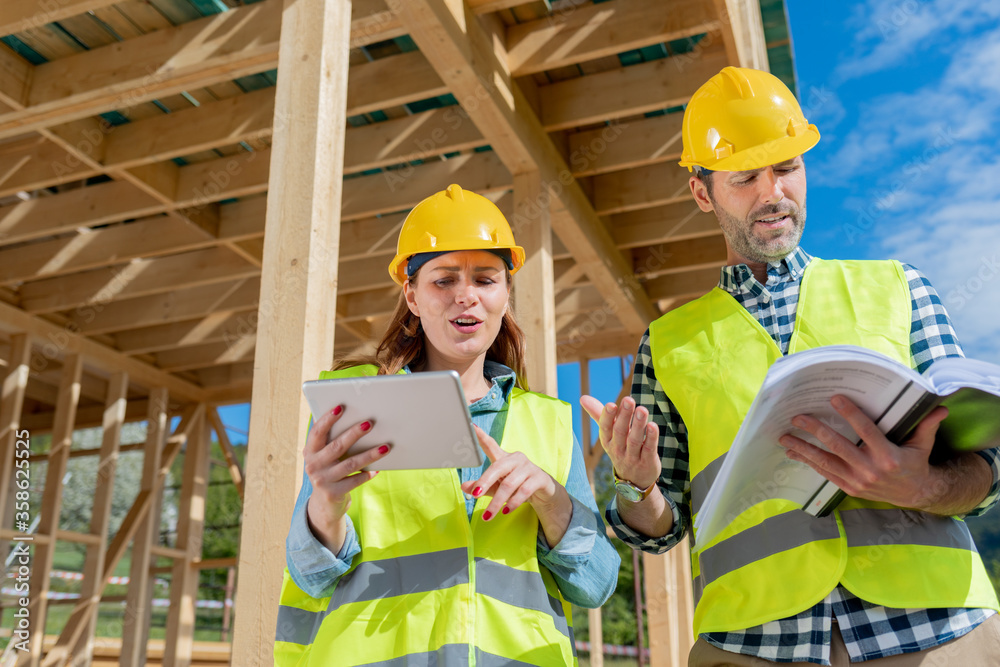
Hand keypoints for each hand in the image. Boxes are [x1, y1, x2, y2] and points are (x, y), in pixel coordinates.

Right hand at [304, 406, 391, 547]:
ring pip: (350, 464)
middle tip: (370, 423)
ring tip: (385, 447)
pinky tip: (377, 469)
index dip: (328, 419)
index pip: (317, 432)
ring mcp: (322, 481)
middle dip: (354, 433)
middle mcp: (313, 465)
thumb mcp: (326, 457)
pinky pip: (355, 481)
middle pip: (337, 446)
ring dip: (370, 454)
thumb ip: (333, 441)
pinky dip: (368, 474)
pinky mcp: (333, 494)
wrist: (325, 504)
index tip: (341, 407)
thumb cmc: (330, 471)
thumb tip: (359, 421)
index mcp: (310, 451)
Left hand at [460, 425, 570, 530]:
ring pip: (509, 484)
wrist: (544, 493)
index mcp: (504, 458)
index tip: (471, 427)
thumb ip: (482, 487)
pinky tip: (506, 510)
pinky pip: (524, 490)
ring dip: (497, 501)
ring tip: (488, 515)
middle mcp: (516, 459)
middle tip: (475, 495)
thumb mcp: (497, 487)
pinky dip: (513, 502)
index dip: (481, 437)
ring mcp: (529, 467)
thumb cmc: (517, 486)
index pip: (490, 445)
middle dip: (484, 482)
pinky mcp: (540, 478)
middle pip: (497, 467)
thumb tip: (464, 487)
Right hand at [580, 394, 659, 490]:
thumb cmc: (620, 449)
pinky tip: (653, 426)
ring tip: (642, 410)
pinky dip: (651, 438)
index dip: (607, 416)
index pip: (605, 428)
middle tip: (628, 400)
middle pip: (620, 432)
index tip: (611, 404)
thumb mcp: (608, 434)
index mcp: (607, 441)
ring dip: (638, 425)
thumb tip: (583, 397)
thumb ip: (598, 414)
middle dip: (624, 416)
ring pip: (634, 440)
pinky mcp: (647, 462)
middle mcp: (618, 449)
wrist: (633, 480)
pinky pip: (649, 449)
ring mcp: (632, 457)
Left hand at [778, 394, 948, 509]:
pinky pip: (824, 473)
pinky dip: (808, 462)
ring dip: (803, 449)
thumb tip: (940, 407)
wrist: (915, 495)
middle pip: (838, 446)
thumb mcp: (922, 444)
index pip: (866, 431)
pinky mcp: (848, 489)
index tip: (835, 398)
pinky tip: (793, 453)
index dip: (851, 414)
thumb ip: (926, 425)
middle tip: (798, 416)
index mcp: (889, 456)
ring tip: (785, 437)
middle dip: (816, 430)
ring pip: (825, 462)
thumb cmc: (915, 463)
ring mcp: (857, 481)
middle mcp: (870, 470)